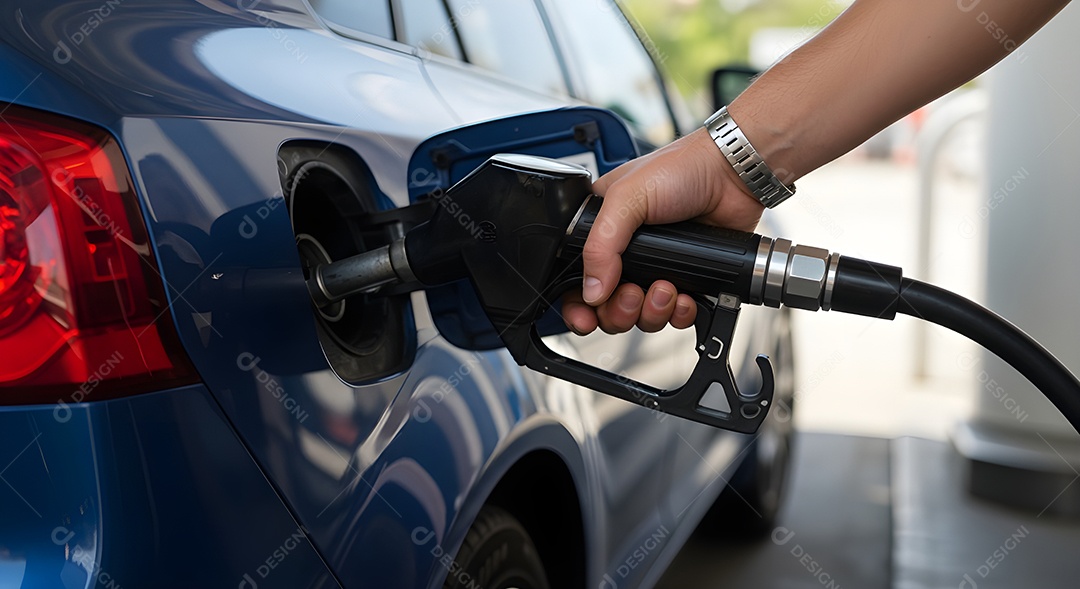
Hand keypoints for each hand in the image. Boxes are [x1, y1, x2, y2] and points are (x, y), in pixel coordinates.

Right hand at [562, 127, 764, 334]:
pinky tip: (685, 297)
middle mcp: (626, 252)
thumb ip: (601, 245)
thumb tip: (591, 291)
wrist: (733, 174)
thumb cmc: (682, 169)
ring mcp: (656, 267)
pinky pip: (675, 315)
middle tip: (631, 295)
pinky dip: (679, 313)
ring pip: (641, 315)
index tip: (585, 317)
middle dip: (618, 311)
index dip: (577, 304)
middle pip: (607, 306)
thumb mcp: (626, 197)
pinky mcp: (686, 277)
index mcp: (602, 230)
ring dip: (651, 312)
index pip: (577, 276)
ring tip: (664, 289)